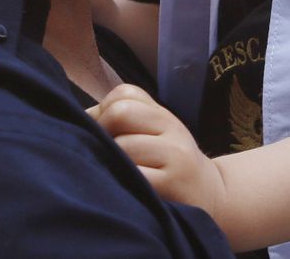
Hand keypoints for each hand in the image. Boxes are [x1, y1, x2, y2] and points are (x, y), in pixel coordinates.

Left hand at [90, 84, 227, 219]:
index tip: (103, 135)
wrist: (210, 196)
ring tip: (113, 176)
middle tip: (103, 156)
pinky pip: (133, 174)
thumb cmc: (170, 166)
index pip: (124, 93)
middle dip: (101, 133)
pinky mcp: (172, 183)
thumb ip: (125, 122)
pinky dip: (120, 182)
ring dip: (109, 163)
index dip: (102, 111)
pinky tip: (122, 190)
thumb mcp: (156, 135)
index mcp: (162, 114)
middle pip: (121, 112)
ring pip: (123, 146)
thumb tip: (80, 120)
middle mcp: (171, 127)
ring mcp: (174, 154)